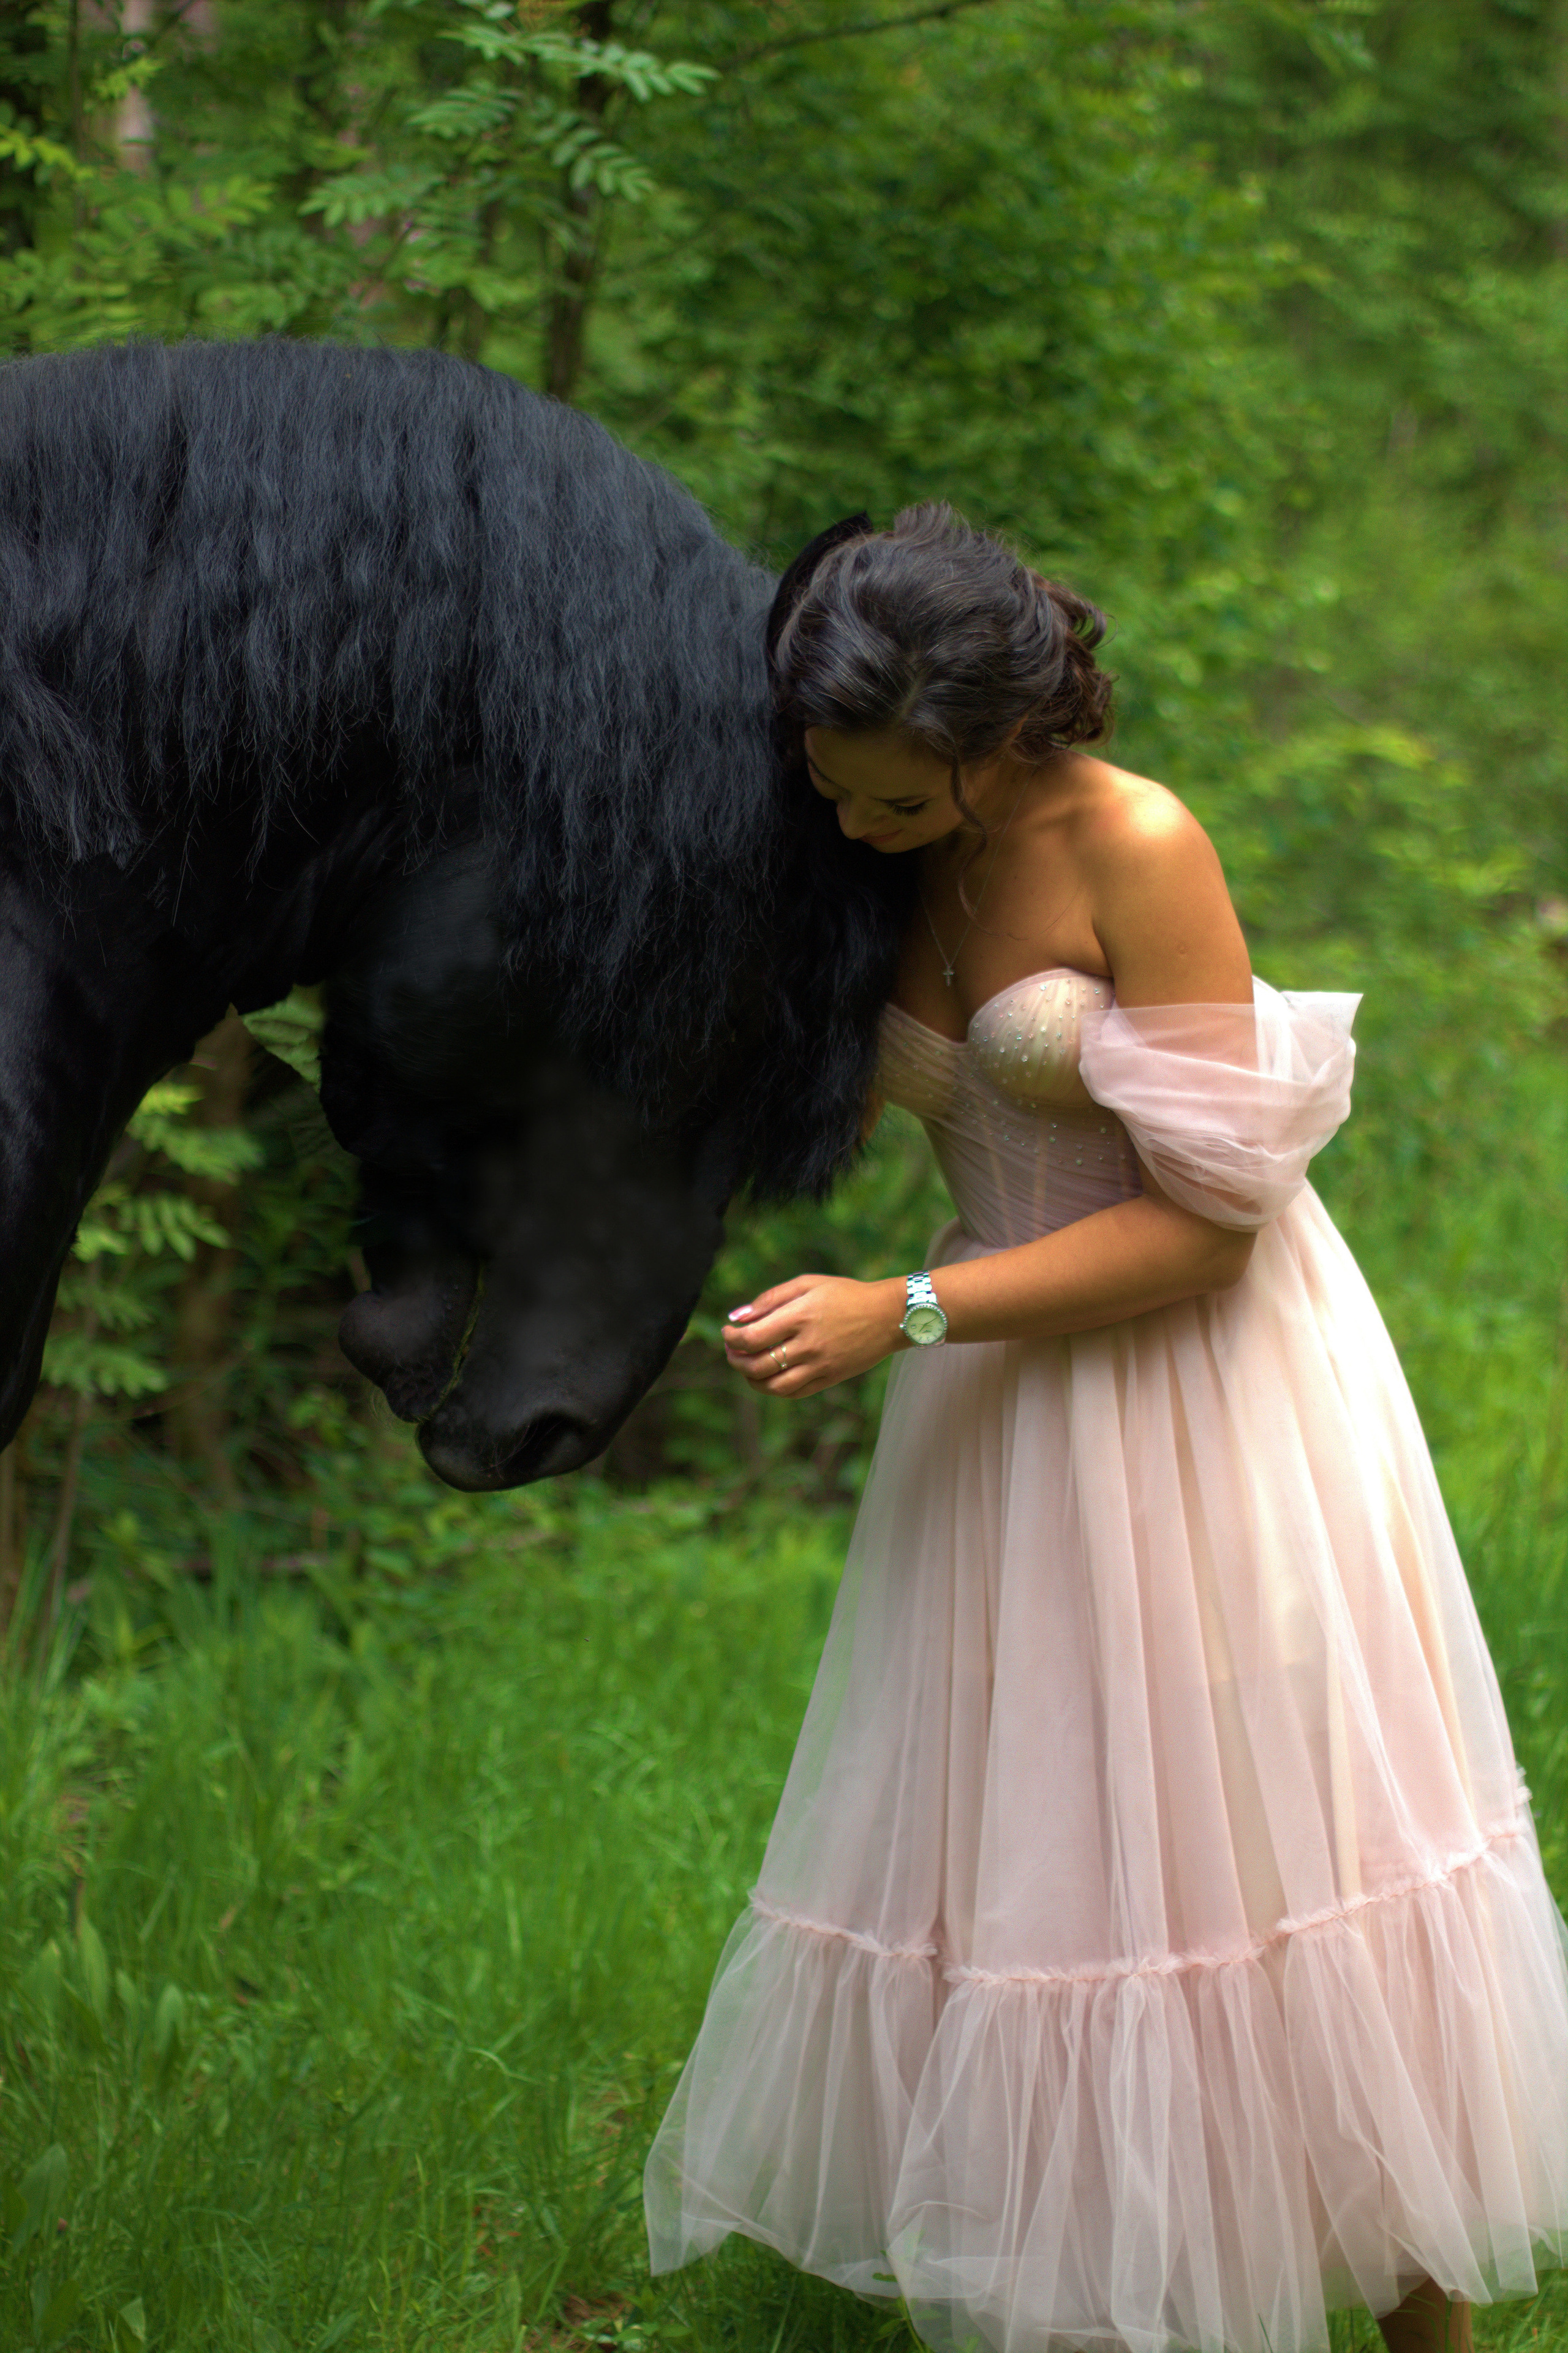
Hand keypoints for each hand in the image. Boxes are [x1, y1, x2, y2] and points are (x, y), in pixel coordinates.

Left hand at [723, 1273, 908, 1397]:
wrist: (888, 1315)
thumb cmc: (845, 1294)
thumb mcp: (808, 1284)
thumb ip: (771, 1298)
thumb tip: (738, 1317)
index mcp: (800, 1316)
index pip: (752, 1337)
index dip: (732, 1338)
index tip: (728, 1332)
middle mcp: (809, 1345)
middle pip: (758, 1365)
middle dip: (736, 1359)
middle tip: (732, 1350)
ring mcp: (820, 1366)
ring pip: (774, 1386)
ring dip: (751, 1379)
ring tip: (746, 1367)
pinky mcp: (830, 1378)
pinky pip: (794, 1392)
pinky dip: (774, 1388)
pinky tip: (769, 1377)